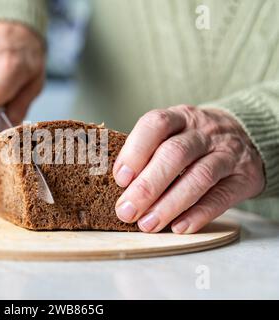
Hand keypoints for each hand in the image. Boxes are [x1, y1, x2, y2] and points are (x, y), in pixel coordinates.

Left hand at [113, 105, 264, 233]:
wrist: (247, 135)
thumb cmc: (194, 140)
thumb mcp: (173, 133)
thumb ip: (148, 152)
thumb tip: (118, 186)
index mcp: (180, 117)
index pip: (155, 125)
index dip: (135, 151)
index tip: (120, 179)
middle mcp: (204, 131)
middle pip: (175, 154)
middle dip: (147, 186)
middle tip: (127, 211)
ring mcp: (227, 153)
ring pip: (199, 177)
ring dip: (169, 204)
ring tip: (148, 224)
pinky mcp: (244, 178)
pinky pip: (220, 198)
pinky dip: (198, 214)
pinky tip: (178, 227)